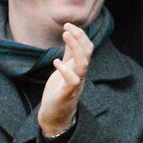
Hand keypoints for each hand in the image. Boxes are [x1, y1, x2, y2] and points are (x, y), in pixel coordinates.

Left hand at [38, 23, 92, 137]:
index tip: (68, 25)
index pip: (87, 47)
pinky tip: (57, 62)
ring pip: (83, 64)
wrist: (55, 117)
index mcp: (79, 68)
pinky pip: (72, 81)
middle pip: (87, 52)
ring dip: (76, 48)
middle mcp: (81, 74)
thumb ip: (69, 55)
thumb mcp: (64, 69)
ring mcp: (76, 84)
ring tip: (66, 35)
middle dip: (80, 38)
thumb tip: (70, 37)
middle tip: (68, 26)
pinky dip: (66, 70)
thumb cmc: (59, 92)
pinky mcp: (67, 94)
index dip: (80, 35)